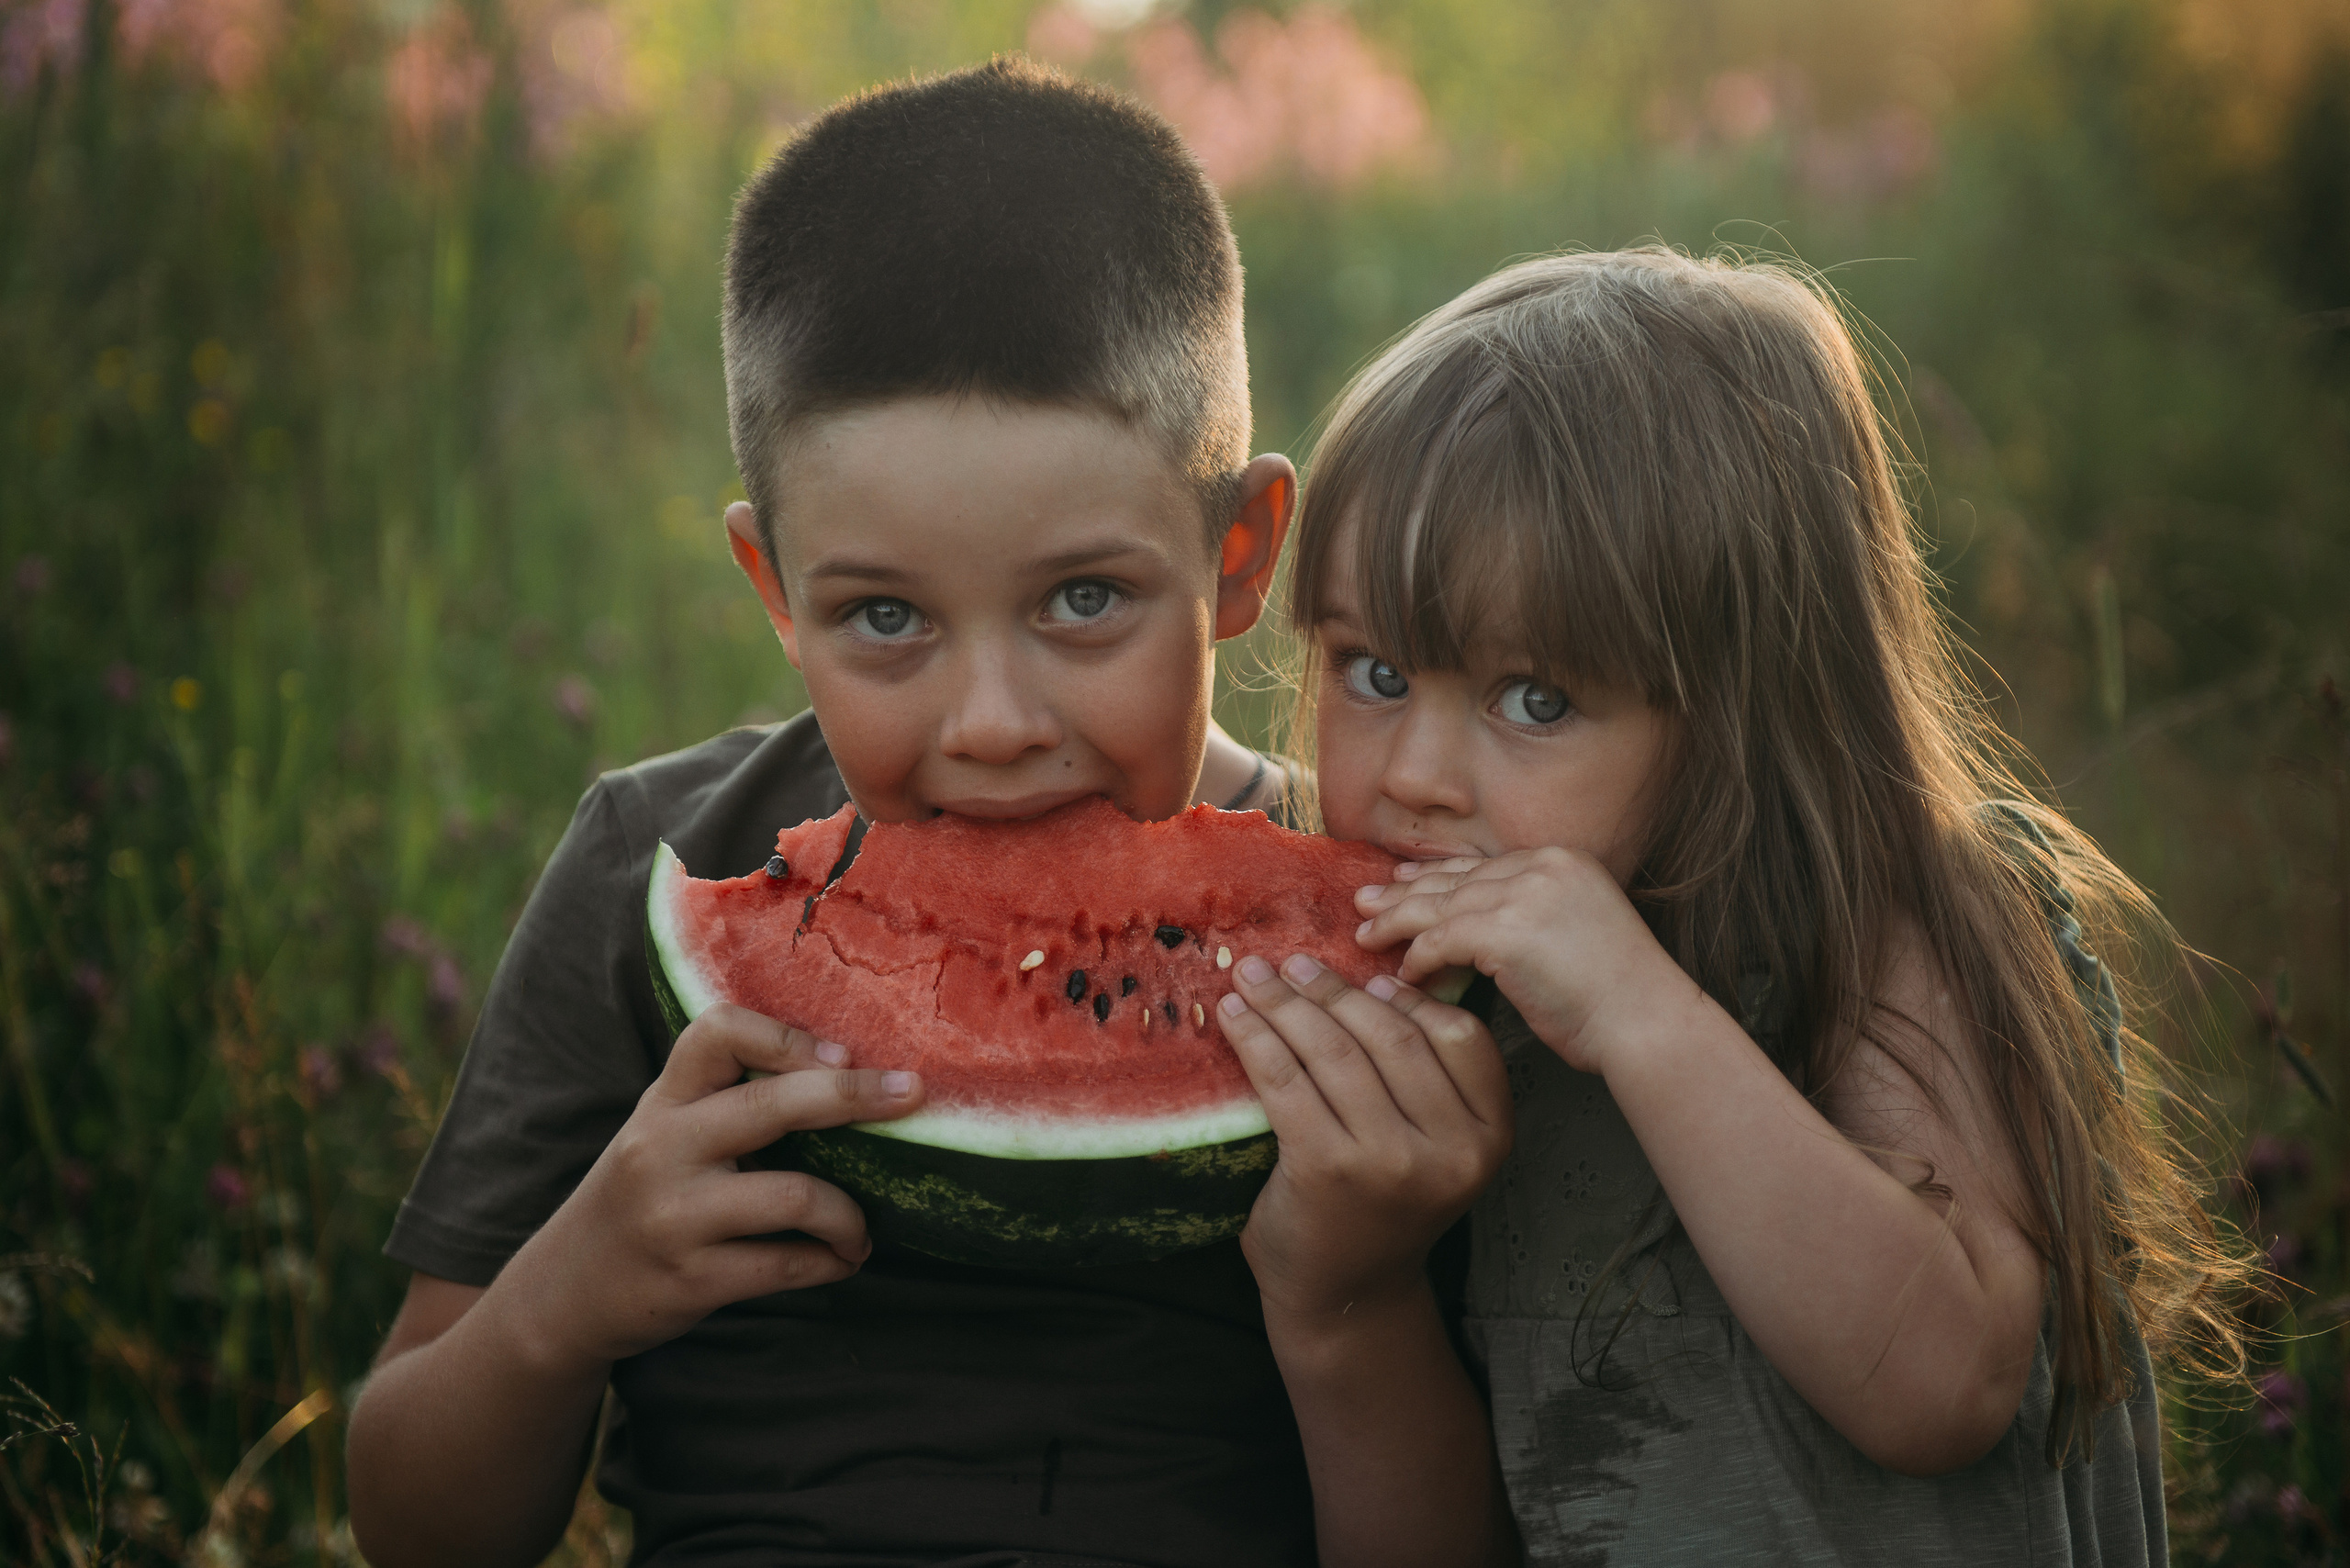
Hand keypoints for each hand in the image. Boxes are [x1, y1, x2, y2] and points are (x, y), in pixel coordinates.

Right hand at [499, 1003, 923, 1373]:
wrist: (564, 1293)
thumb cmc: (643, 1196)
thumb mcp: (662, 1131)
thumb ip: (726, 1100)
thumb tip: (849, 1074)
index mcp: (663, 1102)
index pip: (716, 1033)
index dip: (785, 1035)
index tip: (842, 1053)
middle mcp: (662, 1149)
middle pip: (773, 1105)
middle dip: (856, 1095)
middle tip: (912, 1095)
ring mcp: (674, 1216)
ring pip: (795, 1196)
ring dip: (851, 1216)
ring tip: (863, 1231)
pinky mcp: (690, 1280)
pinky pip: (787, 1265)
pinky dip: (832, 1262)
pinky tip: (842, 1261)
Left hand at [1216, 953, 1510, 1323]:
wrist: (1346, 1294)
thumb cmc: (1384, 1208)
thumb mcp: (1436, 1148)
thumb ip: (1428, 1081)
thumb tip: (1377, 977)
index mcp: (1489, 1138)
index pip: (1460, 1037)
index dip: (1411, 996)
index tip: (1368, 975)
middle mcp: (1449, 1151)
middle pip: (1392, 1035)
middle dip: (1334, 990)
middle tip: (1294, 963)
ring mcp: (1390, 1161)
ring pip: (1335, 1051)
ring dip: (1286, 1003)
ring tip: (1255, 978)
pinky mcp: (1326, 1169)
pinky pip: (1286, 1080)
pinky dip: (1256, 1039)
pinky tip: (1235, 1017)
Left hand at [1354, 846, 1682, 1076]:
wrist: (1647, 1021)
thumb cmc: (1616, 997)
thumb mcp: (1577, 934)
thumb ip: (1532, 919)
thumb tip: (1479, 932)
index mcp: (1562, 861)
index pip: (1482, 865)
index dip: (1437, 875)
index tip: (1404, 882)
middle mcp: (1542, 867)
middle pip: (1456, 877)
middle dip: (1405, 890)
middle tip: (1364, 900)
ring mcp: (1524, 894)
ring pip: (1440, 903)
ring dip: (1397, 920)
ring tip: (1364, 933)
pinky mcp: (1506, 930)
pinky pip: (1442, 938)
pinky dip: (1419, 956)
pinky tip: (1404, 973)